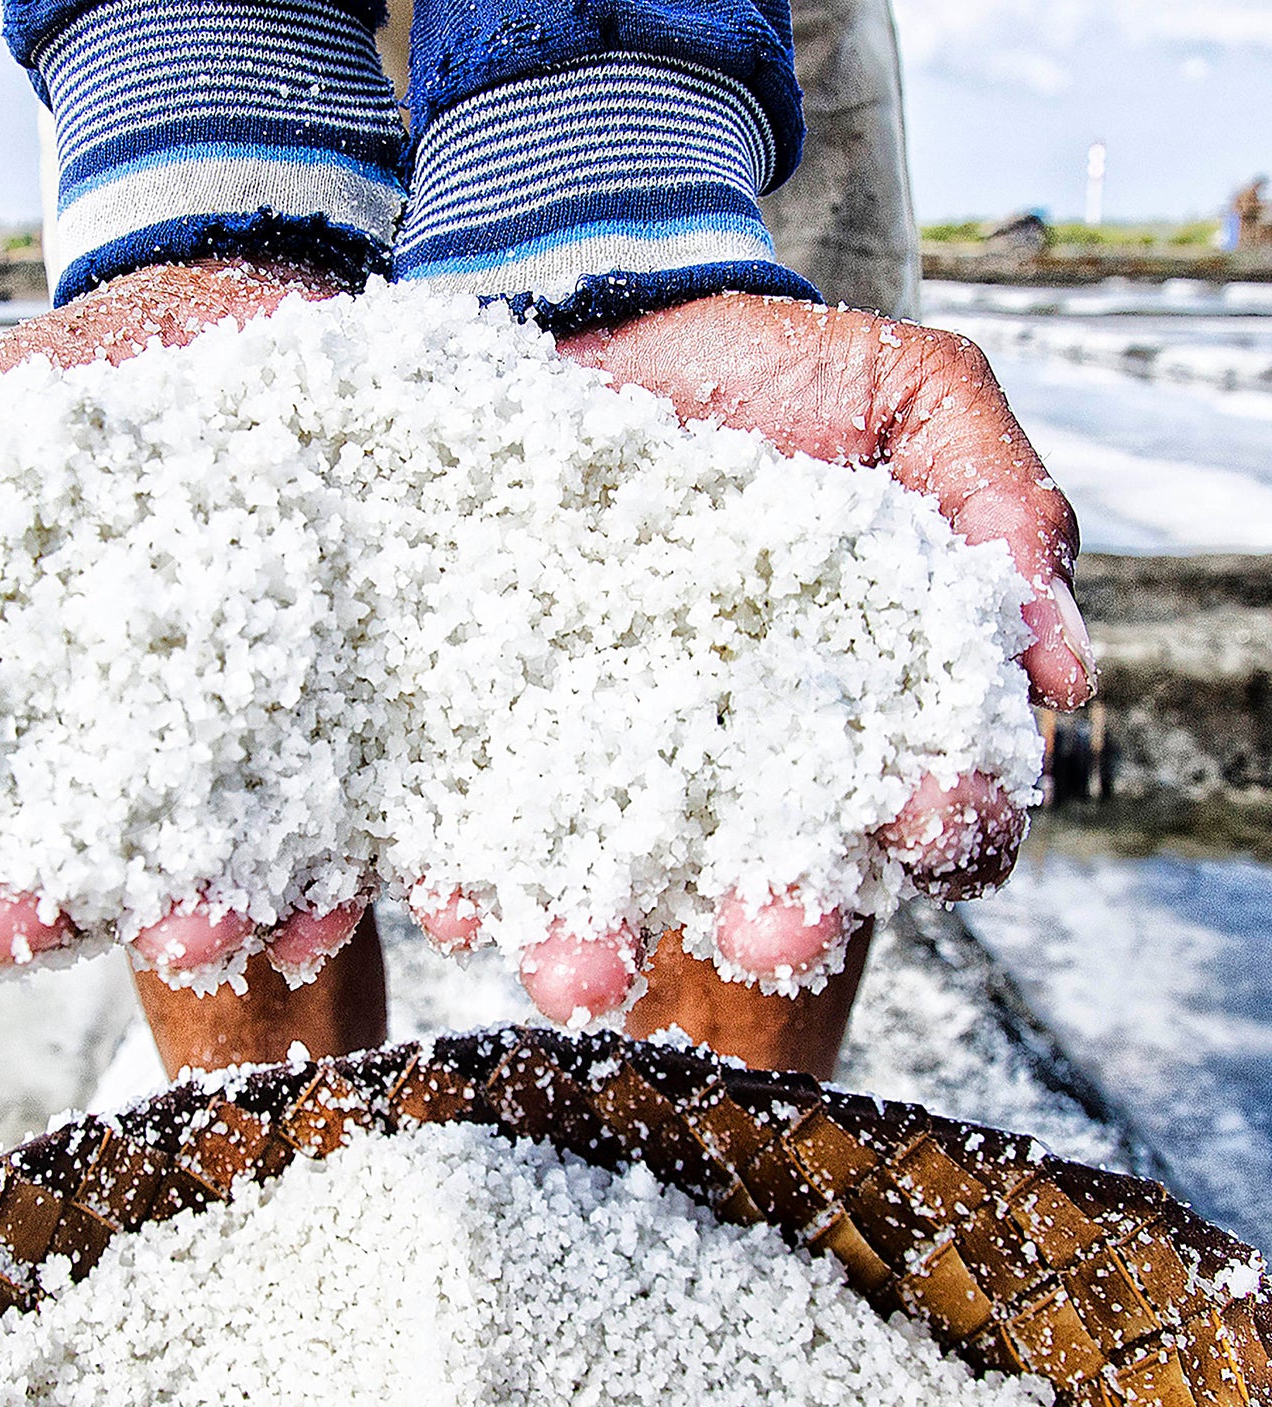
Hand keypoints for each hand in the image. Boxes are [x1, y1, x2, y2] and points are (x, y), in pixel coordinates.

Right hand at [0, 261, 372, 973]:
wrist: (246, 322)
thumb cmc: (89, 383)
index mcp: (34, 709)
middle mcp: (141, 759)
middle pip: (82, 870)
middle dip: (50, 913)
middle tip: (30, 926)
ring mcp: (254, 761)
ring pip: (222, 873)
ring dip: (208, 924)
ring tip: (205, 939)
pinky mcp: (355, 746)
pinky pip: (354, 834)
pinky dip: (343, 880)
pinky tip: (331, 905)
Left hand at [448, 294, 1091, 1020]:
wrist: (603, 327)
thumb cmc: (770, 372)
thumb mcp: (909, 399)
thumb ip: (1000, 504)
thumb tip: (1066, 672)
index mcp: (860, 706)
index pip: (936, 809)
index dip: (953, 830)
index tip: (935, 813)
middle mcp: (742, 763)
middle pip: (781, 880)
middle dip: (786, 918)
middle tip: (770, 928)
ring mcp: (615, 760)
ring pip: (620, 886)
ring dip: (606, 946)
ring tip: (580, 971)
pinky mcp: (505, 736)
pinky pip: (481, 827)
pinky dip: (463, 877)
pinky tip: (446, 894)